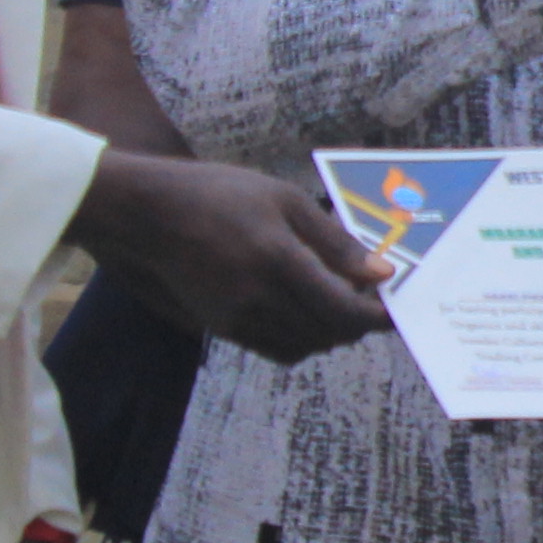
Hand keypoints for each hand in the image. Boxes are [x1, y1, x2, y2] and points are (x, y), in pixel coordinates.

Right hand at [74, 153, 391, 364]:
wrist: (145, 214)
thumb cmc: (217, 194)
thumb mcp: (283, 200)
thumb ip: (335, 241)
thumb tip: (382, 273)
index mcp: (279, 261)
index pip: (345, 310)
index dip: (377, 317)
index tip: (396, 310)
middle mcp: (259, 299)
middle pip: (329, 334)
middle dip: (356, 323)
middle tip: (371, 301)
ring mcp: (238, 319)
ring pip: (306, 346)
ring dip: (330, 332)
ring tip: (338, 301)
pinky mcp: (223, 329)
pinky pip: (278, 348)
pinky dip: (301, 337)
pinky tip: (303, 310)